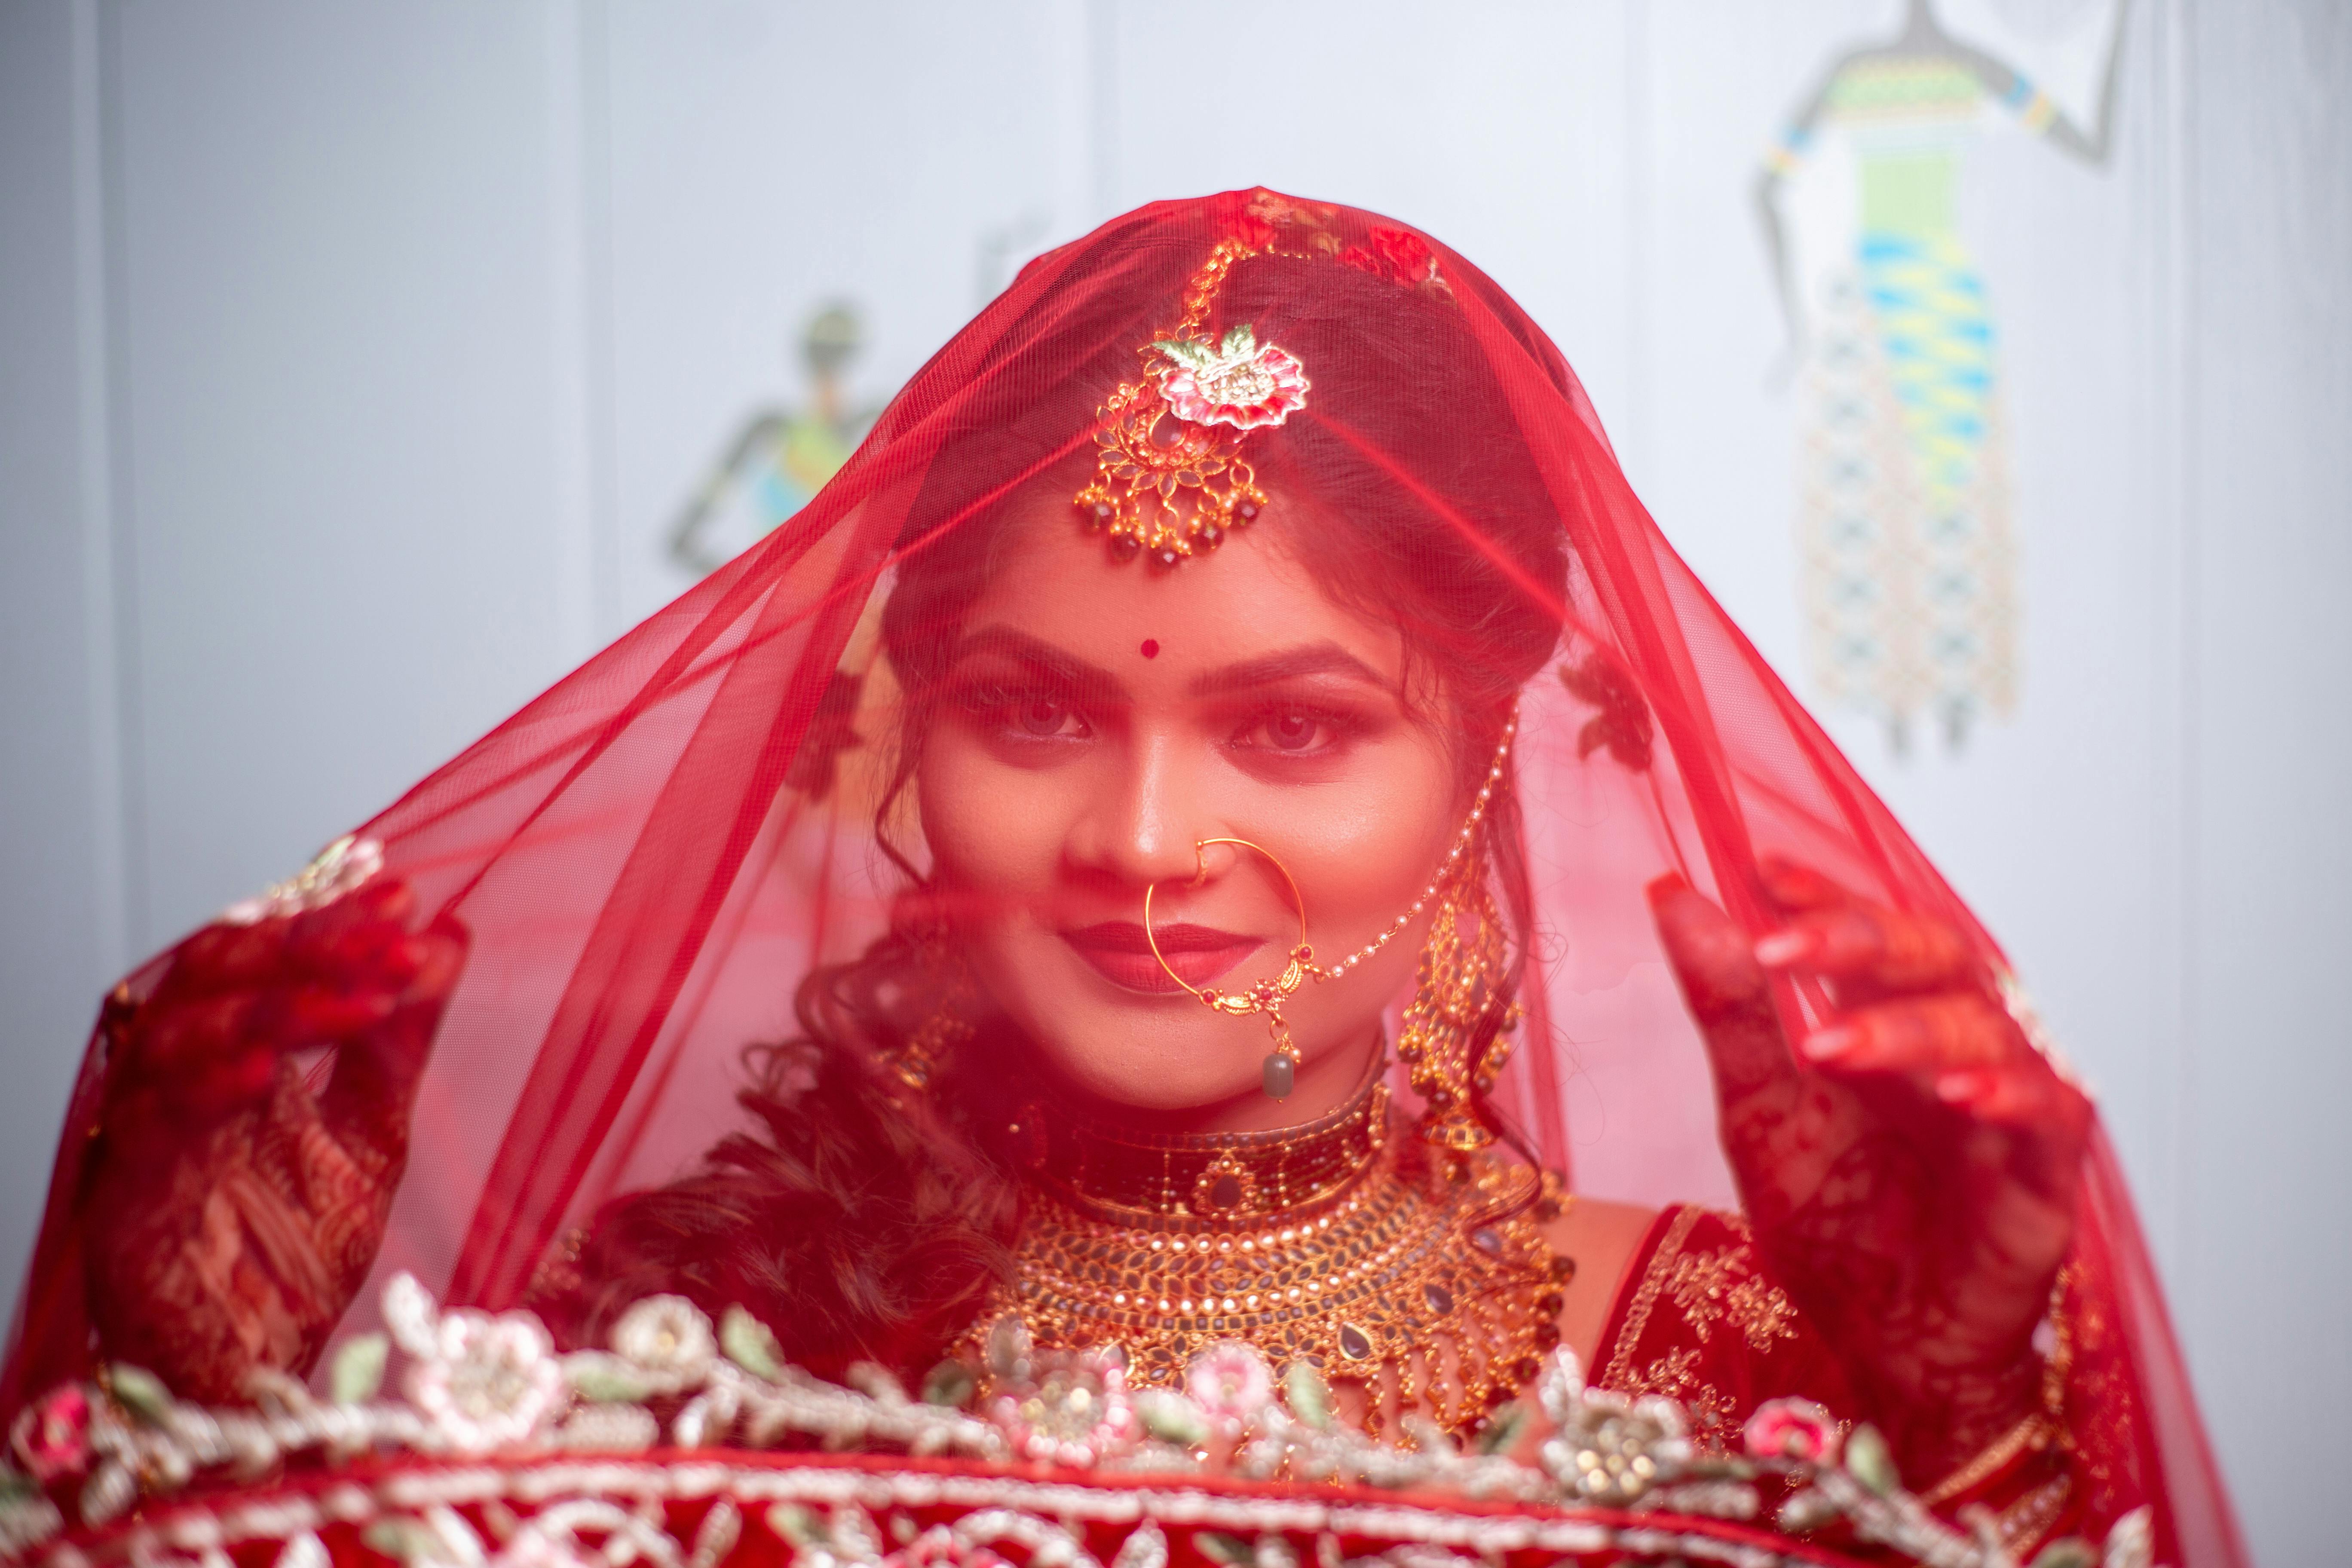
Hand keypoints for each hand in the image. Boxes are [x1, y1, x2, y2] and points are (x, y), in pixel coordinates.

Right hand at [83, 870, 465, 1401]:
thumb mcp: (375, 1131)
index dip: (330, 920)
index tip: (405, 898)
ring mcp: (146, 1133)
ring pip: (179, 1031)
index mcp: (237, 1055)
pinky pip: (153, 1123)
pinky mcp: (124, 1196)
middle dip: (306, 948)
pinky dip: (209, 1088)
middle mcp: (182, 1080)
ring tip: (361, 999)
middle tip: (390, 941)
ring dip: (274, 1007)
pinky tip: (269, 1073)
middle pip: (217, 974)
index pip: (269, 955)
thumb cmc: (294, 1262)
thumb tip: (447, 937)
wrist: (257, 1372)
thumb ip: (402, 1037)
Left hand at [1647, 858, 2088, 1483]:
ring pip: (1986, 1025)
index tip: (1763, 870)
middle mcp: (1951, 1049)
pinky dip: (2011, 1092)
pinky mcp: (2045, 1177)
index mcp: (1885, 1024)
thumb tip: (1670, 894)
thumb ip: (1727, 1006)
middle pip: (1936, 955)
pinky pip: (2052, 1112)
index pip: (1869, 930)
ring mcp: (2003, 1109)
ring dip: (1908, 1026)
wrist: (1877, 1349)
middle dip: (1860, 940)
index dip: (1826, 893)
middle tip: (1781, 946)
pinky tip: (1959, 1094)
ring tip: (1831, 1043)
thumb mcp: (1756, 1109)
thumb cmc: (1832, 1226)